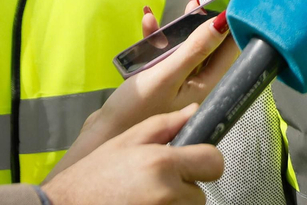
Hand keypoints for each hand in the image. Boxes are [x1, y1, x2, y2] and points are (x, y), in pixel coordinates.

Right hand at [45, 105, 222, 204]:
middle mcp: (167, 192)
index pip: (214, 163)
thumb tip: (194, 111)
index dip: (205, 161)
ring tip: (145, 197)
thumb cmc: (93, 177)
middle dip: (184, 187)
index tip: (193, 162)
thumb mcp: (126, 141)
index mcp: (162, 163)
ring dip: (174, 204)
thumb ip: (164, 125)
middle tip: (157, 183)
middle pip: (200, 192)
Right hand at [50, 0, 237, 174]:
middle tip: (197, 2)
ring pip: (186, 49)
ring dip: (178, 29)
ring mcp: (178, 85)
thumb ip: (195, 49)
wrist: (103, 136)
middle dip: (202, 23)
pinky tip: (148, 25)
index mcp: (206, 87)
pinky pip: (166, 56)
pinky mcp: (161, 83)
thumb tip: (222, 23)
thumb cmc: (135, 111)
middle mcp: (196, 86)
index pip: (229, 52)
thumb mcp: (167, 74)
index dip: (230, 26)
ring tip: (174, 9)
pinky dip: (159, 40)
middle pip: (208, 48)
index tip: (227, 2)